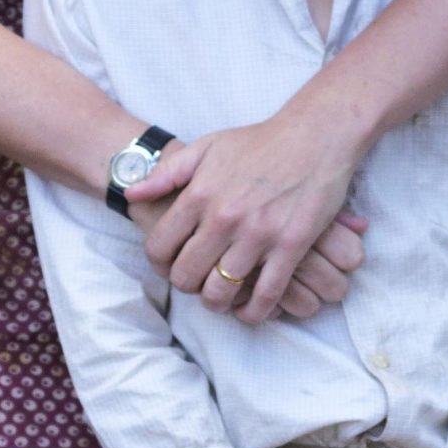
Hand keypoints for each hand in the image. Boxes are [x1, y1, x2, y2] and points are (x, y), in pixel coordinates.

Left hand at [132, 108, 367, 322]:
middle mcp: (224, 218)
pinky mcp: (291, 246)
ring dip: (218, 303)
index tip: (170, 266)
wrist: (315, 135)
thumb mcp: (207, 146)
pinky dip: (254, 312)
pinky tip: (250, 310)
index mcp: (200, 194)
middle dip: (187, 286)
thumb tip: (131, 194)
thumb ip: (167, 173)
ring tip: (221, 298)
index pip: (159, 247)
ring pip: (222, 292)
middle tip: (197, 282)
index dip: (159, 265)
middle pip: (186, 276)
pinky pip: (266, 295)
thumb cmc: (260, 141)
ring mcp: (258, 234)